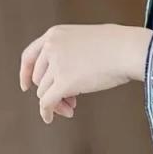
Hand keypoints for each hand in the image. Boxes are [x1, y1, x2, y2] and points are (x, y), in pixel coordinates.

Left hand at [19, 23, 152, 123]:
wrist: (127, 49)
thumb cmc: (117, 45)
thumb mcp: (85, 40)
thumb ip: (70, 53)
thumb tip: (64, 80)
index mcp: (55, 35)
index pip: (30, 55)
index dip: (25, 72)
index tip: (26, 86)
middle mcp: (51, 48)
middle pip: (38, 78)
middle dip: (49, 91)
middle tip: (67, 101)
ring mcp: (56, 65)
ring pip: (44, 92)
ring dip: (56, 103)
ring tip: (72, 107)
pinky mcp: (64, 82)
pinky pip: (47, 102)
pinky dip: (46, 112)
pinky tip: (49, 118)